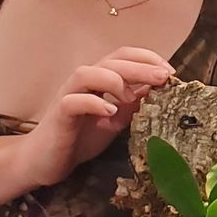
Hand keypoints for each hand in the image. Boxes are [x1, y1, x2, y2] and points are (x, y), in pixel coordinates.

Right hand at [17, 47, 173, 187]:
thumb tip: (159, 91)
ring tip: (131, 97)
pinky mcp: (58, 114)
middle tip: (164, 77)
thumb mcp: (116, 119)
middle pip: (112, 62)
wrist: (46, 160)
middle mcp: (84, 81)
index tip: (170, 72)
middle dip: (140, 67)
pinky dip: (93, 102)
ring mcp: (69, 95)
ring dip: (113, 79)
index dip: (147, 58)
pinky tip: (110, 112)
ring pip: (87, 72)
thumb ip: (133, 104)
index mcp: (100, 79)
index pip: (124, 56)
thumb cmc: (81, 136)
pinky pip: (73, 101)